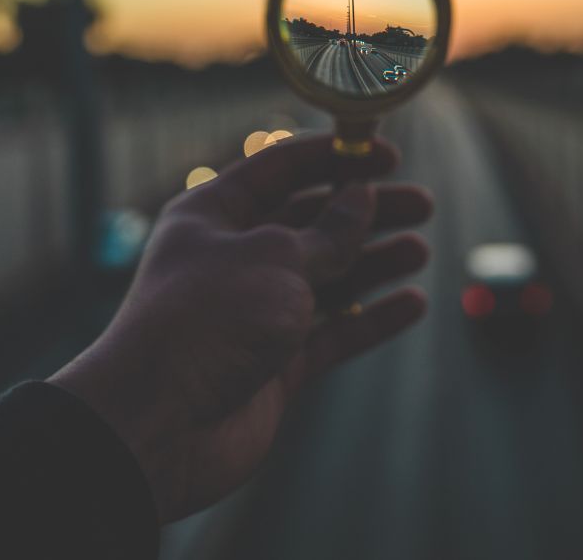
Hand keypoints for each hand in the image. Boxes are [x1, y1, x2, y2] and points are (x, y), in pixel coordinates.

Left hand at [48, 134, 431, 523]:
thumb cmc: (208, 321)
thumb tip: (360, 197)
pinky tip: (412, 305)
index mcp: (214, 215)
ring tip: (420, 250)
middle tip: (422, 205)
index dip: (336, 158)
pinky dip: (371, 318)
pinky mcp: (276, 364)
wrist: (160, 427)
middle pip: (312, 223)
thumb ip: (328, 231)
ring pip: (327, 278)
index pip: (282, 170)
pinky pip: (333, 333)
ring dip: (373, 262)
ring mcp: (256, 313)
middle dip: (366, 212)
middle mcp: (234, 259)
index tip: (389, 155)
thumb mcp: (275, 258)